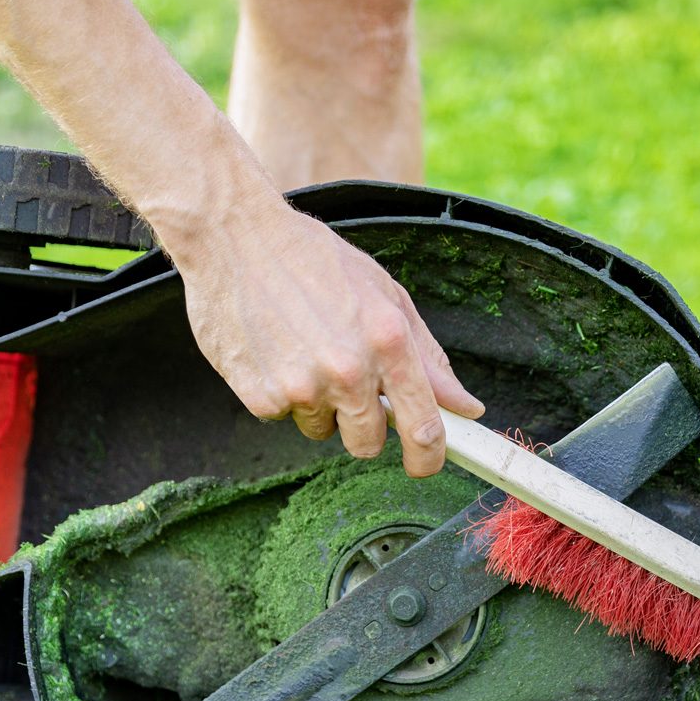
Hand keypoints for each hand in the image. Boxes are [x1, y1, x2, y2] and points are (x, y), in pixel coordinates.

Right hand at [170, 204, 485, 476]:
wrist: (233, 238)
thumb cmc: (314, 260)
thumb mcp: (385, 295)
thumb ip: (428, 357)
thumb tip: (466, 406)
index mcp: (388, 341)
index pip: (423, 427)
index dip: (429, 456)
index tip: (426, 462)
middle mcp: (348, 370)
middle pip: (368, 443)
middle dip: (363, 426)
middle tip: (347, 385)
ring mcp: (302, 387)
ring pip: (321, 429)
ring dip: (317, 404)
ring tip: (302, 349)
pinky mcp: (260, 397)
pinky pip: (282, 416)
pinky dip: (279, 392)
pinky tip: (272, 350)